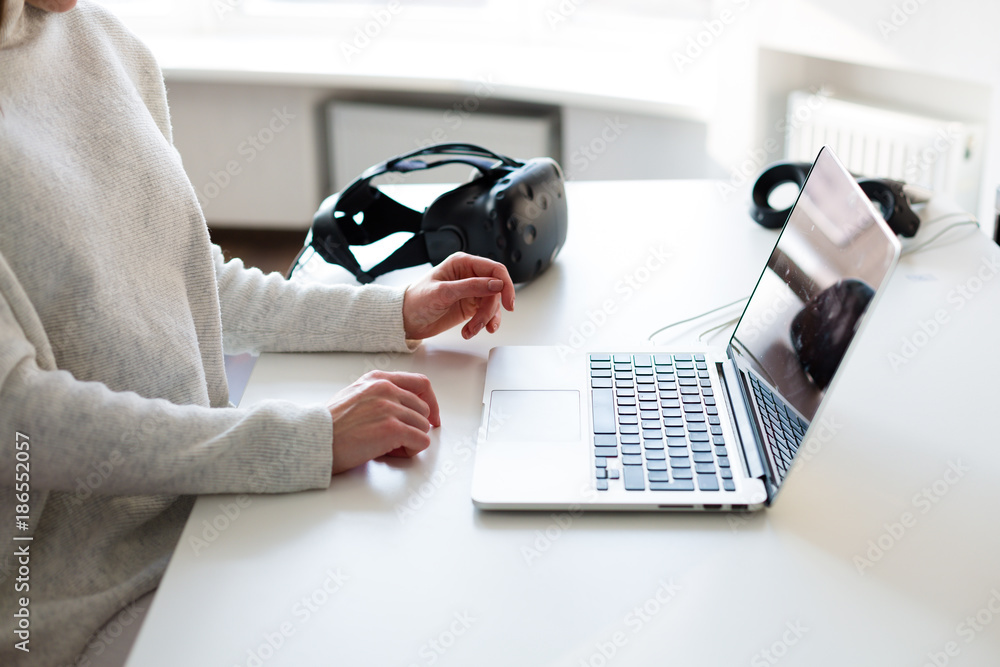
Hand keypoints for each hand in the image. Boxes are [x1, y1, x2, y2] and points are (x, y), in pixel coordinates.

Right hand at [326, 371, 440, 473]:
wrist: (313, 440)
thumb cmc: (329, 425)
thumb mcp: (355, 395)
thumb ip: (379, 394)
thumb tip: (403, 406)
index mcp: (378, 379)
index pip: (421, 383)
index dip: (430, 402)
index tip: (431, 416)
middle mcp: (386, 389)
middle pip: (424, 410)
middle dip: (414, 427)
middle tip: (395, 440)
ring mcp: (390, 408)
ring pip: (423, 427)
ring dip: (409, 441)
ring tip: (386, 446)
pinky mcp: (392, 429)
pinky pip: (421, 441)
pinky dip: (410, 451)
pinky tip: (389, 453)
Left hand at [402, 252, 515, 339]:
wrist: (406, 320)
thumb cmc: (417, 300)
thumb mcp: (443, 292)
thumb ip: (471, 287)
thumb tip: (496, 284)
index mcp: (462, 263)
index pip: (494, 269)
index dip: (505, 285)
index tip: (508, 303)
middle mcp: (469, 275)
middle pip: (496, 290)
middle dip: (489, 310)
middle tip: (482, 323)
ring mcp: (471, 292)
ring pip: (492, 305)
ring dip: (484, 320)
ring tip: (471, 330)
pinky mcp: (470, 307)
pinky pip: (486, 315)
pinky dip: (482, 325)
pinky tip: (470, 331)